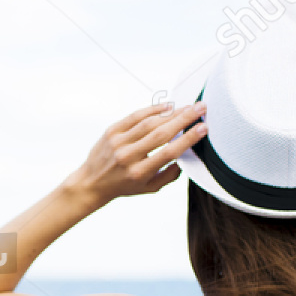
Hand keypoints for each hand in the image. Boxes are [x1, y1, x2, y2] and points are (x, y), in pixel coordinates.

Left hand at [66, 101, 206, 204]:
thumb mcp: (150, 188)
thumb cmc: (125, 185)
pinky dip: (152, 109)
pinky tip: (167, 106)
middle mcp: (128, 156)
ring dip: (171, 113)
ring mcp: (118, 142)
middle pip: (161, 133)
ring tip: (188, 107)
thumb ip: (170, 175)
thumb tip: (186, 154)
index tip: (204, 128)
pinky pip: (135, 116)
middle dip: (184, 119)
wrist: (92, 182)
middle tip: (201, 108)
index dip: (188, 139)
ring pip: (149, 122)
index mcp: (139, 173)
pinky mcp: (112, 131)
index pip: (169, 153)